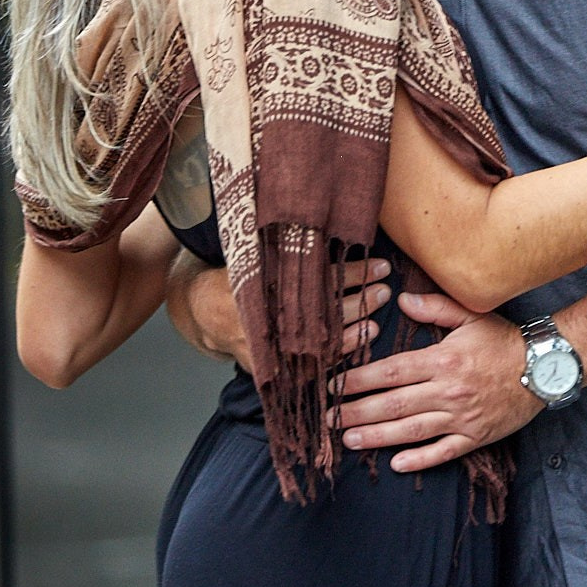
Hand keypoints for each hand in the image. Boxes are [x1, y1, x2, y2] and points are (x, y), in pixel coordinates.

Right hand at [166, 256, 389, 373]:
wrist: (201, 309)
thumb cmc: (239, 274)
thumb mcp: (258, 252)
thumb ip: (290, 243)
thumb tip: (332, 219)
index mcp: (263, 282)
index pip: (320, 278)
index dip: (354, 271)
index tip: (382, 265)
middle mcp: (263, 317)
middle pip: (322, 312)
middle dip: (359, 301)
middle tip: (385, 290)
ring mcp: (264, 345)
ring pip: (317, 343)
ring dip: (352, 331)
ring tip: (377, 319)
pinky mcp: (267, 366)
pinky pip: (307, 366)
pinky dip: (335, 356)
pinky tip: (358, 343)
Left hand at [331, 291, 542, 472]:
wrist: (547, 367)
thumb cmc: (506, 341)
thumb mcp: (472, 316)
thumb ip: (434, 308)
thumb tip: (400, 300)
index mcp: (443, 360)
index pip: (391, 372)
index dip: (359, 381)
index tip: (334, 386)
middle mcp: (449, 391)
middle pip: (393, 404)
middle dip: (357, 412)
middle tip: (329, 419)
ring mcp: (462, 416)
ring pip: (412, 430)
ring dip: (377, 437)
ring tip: (350, 441)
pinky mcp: (476, 436)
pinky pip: (444, 451)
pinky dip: (420, 460)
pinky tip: (397, 465)